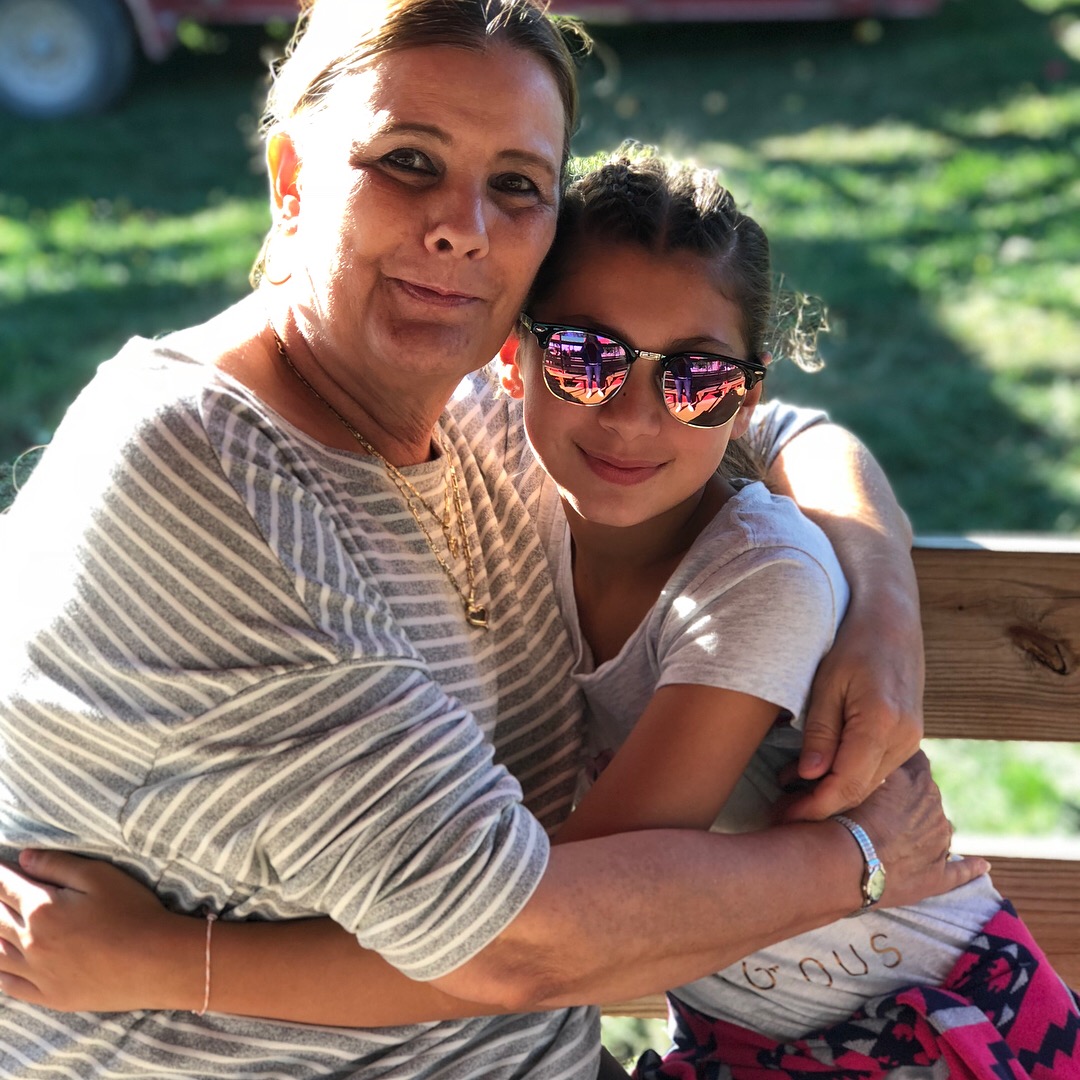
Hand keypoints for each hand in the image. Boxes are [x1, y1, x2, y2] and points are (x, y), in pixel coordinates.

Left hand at [0, 850, 201, 1011]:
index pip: (5, 888)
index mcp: (42, 908)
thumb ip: (59, 865)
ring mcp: (38, 973)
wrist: (154, 961)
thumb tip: (23, 858)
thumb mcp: (100, 875)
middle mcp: (31, 942)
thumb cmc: (133, 912)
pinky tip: (0, 966)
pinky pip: (10, 986)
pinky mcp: (50, 996)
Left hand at [779, 580, 923, 820]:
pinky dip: (846, 776)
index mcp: (882, 723)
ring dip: (831, 792)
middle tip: (779, 812)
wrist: (892, 622)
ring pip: (869, 783)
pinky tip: (815, 774)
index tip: (784, 816)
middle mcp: (905, 737)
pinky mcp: (909, 736)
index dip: (814, 806)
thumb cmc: (851, 645)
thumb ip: (820, 733)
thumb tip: (809, 776)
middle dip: (819, 805)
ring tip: (788, 793)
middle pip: (859, 790)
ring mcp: (912, 738)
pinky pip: (877, 768)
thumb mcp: (826, 685)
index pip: (847, 783)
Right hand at [845, 751, 987, 909]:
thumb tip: (872, 758)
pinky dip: (971, 867)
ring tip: (897, 832)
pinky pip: (962, 871)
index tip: (888, 762)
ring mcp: (940, 844)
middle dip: (910, 795)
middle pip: (927, 794)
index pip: (916, 760)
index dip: (902, 761)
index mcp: (918, 782)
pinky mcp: (938, 877)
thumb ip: (872, 767)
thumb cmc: (846, 815)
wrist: (849, 863)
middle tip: (885, 800)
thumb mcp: (858, 778)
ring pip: (939, 827)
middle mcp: (935, 810)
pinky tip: (982, 865)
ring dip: (924, 826)